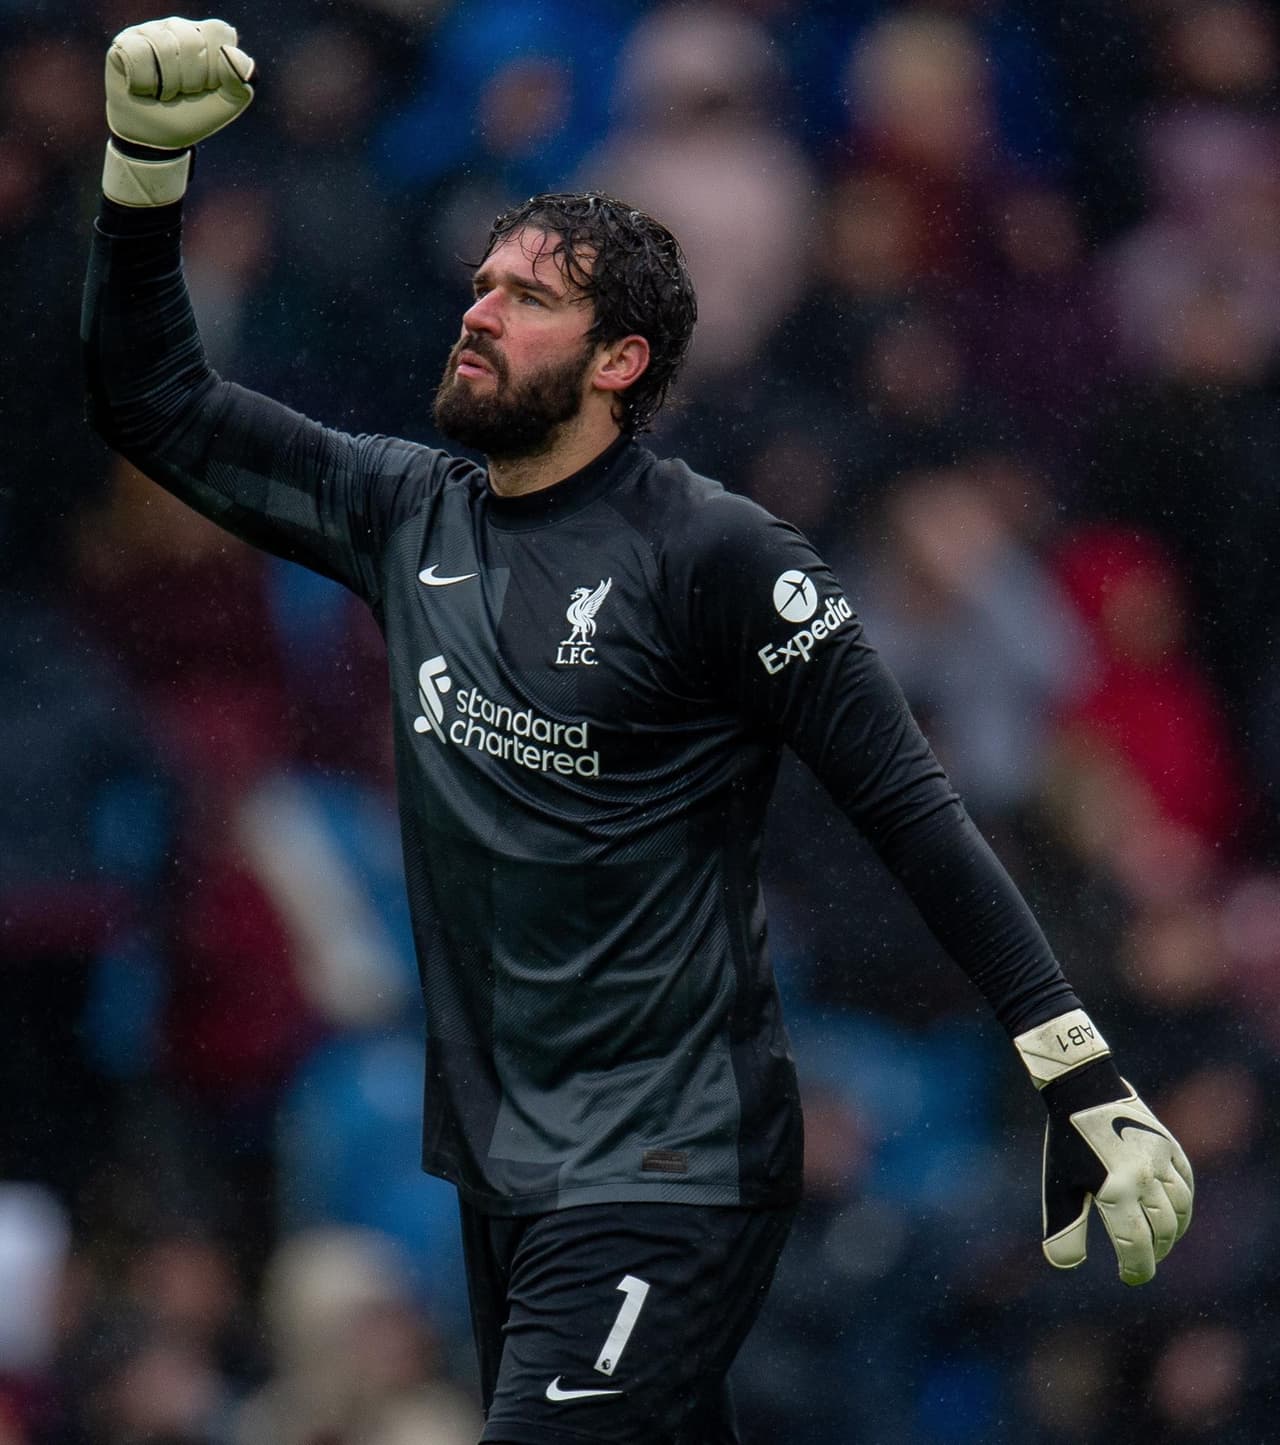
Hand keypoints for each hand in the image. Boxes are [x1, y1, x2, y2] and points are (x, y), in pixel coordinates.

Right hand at [102, 17, 253, 205]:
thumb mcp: (225, 105)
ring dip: (167, 84)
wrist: (155, 138)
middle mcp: (179, 27)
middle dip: (190, 80)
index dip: (216, 66)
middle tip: (183, 92)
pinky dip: (143, 83)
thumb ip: (241, 82)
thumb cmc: (191, 115)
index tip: (208, 85)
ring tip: (162, 92)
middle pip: (192, 41)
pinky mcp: (123, 42)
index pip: (220, 32)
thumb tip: (233, 53)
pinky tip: (142, 87)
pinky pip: (137, 55)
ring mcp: (150, 31)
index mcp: (207, 38)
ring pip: (164, 47)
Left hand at [1040, 1060, 1192, 1284]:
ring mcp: (1162, 1160)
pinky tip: (1174, 1212)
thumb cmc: (1066, 1140)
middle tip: (1144, 1260)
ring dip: (1173, 1231)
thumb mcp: (1059, 1185)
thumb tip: (1066, 1265)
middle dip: (1155, 1252)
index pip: (1136, 1246)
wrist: (1083, 1087)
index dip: (1137, 1269)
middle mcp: (1145, 1178)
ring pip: (1180, 1209)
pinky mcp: (1170, 1145)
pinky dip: (1184, 1203)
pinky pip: (1186, 1183)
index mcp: (1116, 1191)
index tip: (1130, 1278)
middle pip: (1163, 1231)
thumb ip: (1064, 1228)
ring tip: (1160, 1240)